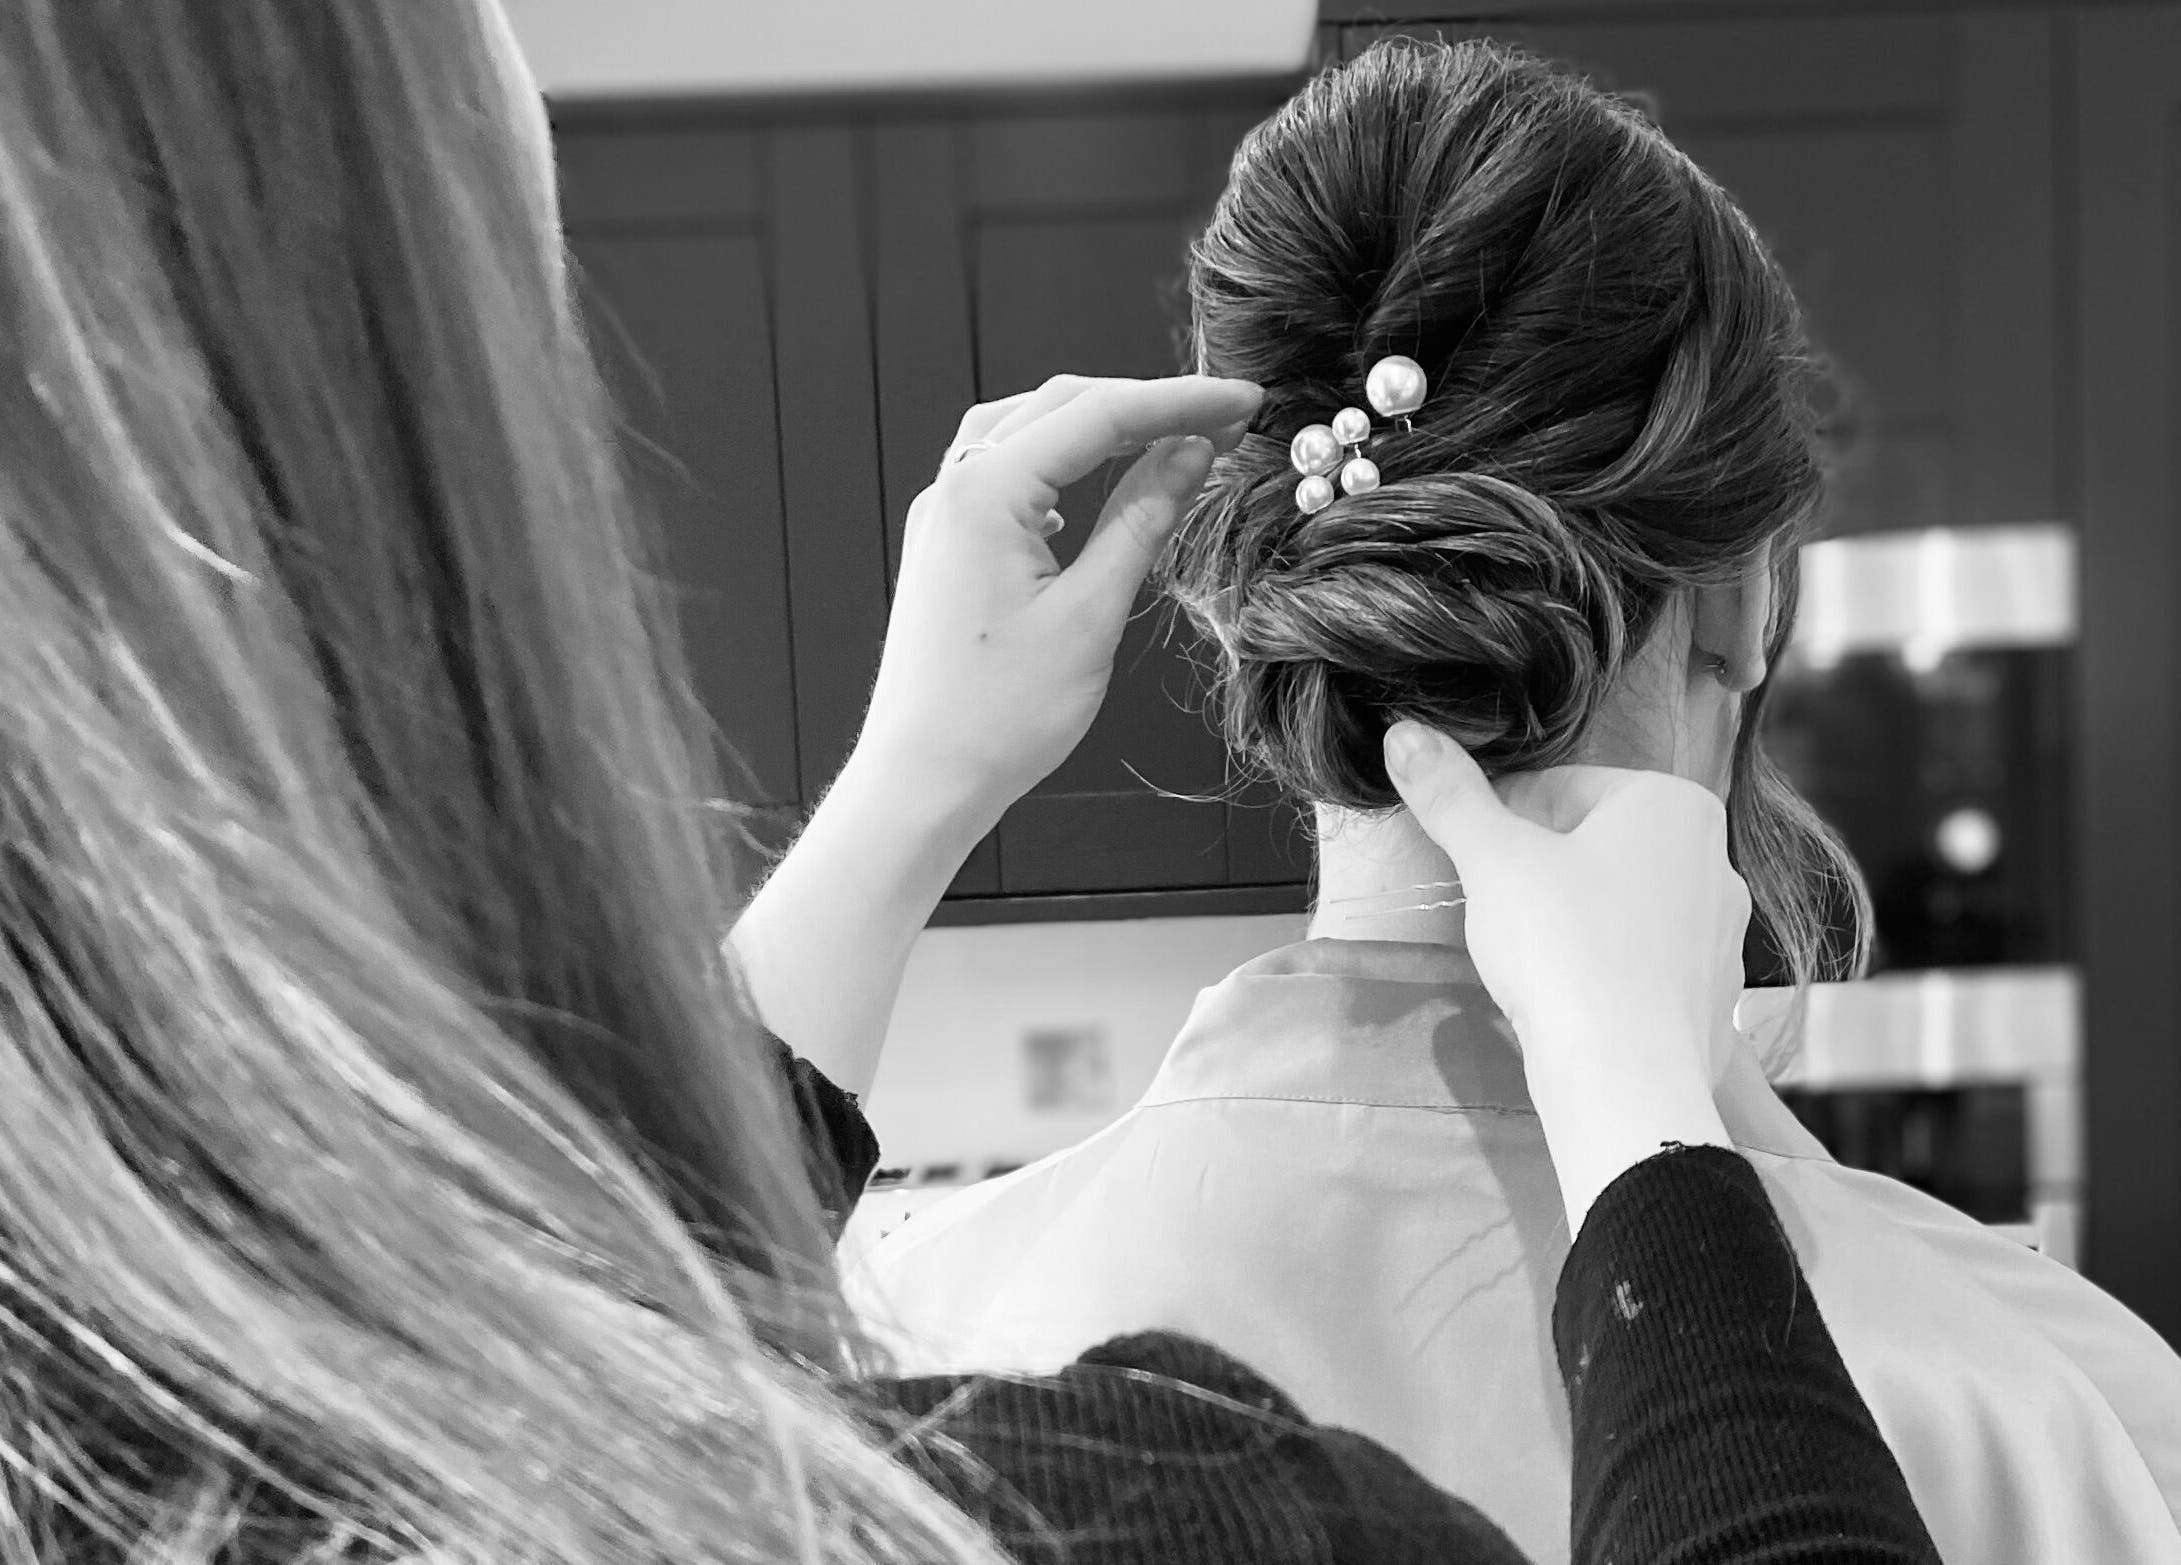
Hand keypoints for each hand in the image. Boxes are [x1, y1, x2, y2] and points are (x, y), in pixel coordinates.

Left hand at [854, 374, 1261, 824]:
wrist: (921, 782)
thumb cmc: (998, 717)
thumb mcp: (1091, 614)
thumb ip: (1141, 521)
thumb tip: (1191, 454)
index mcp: (987, 492)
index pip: (1100, 415)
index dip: (1180, 402)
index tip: (1243, 399)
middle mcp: (954, 488)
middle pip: (1060, 407)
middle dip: (1144, 405)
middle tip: (1222, 417)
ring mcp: (942, 517)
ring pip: (1025, 433)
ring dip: (1096, 427)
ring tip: (1165, 439)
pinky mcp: (943, 549)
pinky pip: (1001, 475)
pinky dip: (1056, 464)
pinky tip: (1087, 496)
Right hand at [1382, 723, 1745, 1228]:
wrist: (1625, 1079)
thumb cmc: (1563, 948)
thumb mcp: (1492, 860)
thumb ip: (1449, 793)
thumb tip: (1404, 730)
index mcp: (1675, 804)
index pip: (1563, 788)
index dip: (1502, 821)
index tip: (1473, 860)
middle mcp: (1716, 860)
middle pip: (1596, 845)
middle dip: (1540, 871)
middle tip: (1494, 910)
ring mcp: (1723, 935)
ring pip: (1622, 905)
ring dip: (1573, 921)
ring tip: (1529, 960)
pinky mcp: (1714, 998)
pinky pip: (1644, 966)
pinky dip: (1605, 972)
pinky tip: (1569, 1000)